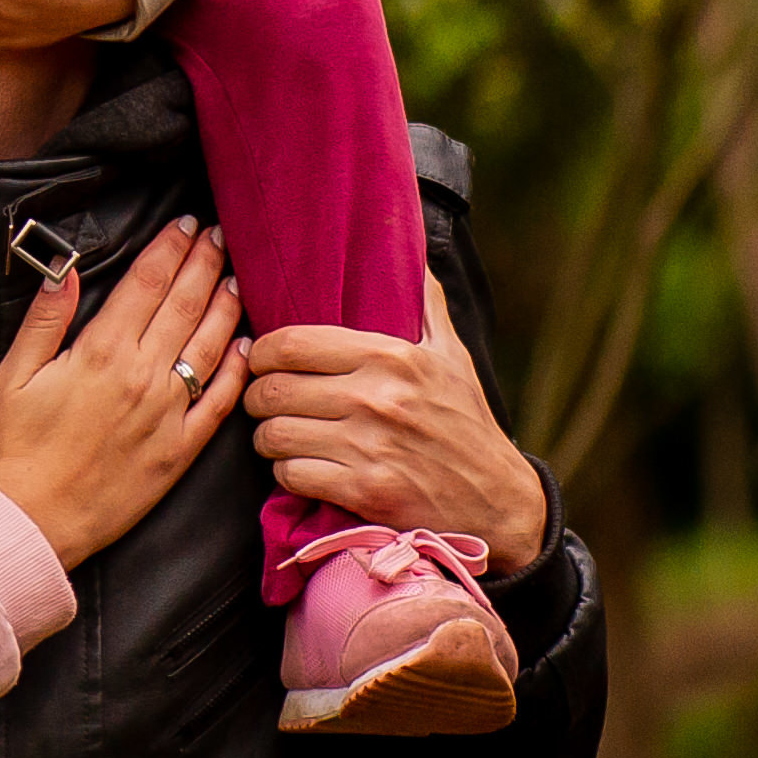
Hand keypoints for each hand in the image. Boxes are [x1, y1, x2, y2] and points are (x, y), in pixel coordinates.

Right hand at [0, 217, 250, 568]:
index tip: (183, 224)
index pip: (145, 285)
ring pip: (208, 347)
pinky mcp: (179, 450)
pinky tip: (244, 347)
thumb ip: (43, 321)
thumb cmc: (12, 450)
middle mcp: (142, 378)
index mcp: (100, 354)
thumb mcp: (11, 377)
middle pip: (184, 306)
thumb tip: (66, 271)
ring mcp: (167, 415)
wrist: (31, 522)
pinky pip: (219, 404)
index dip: (168, 249)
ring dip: (225, 306)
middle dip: (203, 264)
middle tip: (218, 235)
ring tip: (235, 276)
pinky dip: (235, 370)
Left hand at [245, 275, 551, 575]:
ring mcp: (371, 447)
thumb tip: (412, 258)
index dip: (262, 352)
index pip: (291, 343)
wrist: (500, 500)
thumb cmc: (467, 421)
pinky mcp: (366, 491)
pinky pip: (291, 475)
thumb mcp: (452, 356)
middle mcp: (377, 398)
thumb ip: (425, 305)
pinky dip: (286, 473)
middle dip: (257, 398)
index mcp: (391, 357)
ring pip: (274, 435)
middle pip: (273, 390)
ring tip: (277, 436)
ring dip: (267, 438)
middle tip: (263, 403)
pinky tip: (299, 468)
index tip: (262, 361)